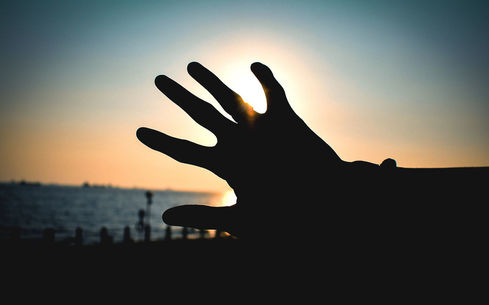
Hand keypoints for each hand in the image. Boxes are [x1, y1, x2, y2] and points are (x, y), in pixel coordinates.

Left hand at [137, 62, 375, 238]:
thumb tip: (164, 217)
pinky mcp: (285, 120)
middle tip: (158, 79)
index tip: (139, 131)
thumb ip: (203, 217)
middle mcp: (238, 142)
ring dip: (212, 81)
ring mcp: (260, 129)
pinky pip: (273, 93)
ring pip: (230, 98)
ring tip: (191, 66)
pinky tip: (254, 66)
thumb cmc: (286, 217)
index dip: (162, 140)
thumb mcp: (241, 221)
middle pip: (201, 115)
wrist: (325, 206)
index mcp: (225, 164)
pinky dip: (265, 79)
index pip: (185, 150)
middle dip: (180, 97)